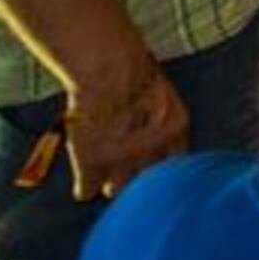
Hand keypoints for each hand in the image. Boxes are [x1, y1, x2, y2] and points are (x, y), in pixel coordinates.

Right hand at [61, 61, 188, 201]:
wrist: (109, 67)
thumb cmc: (130, 68)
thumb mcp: (158, 94)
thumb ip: (158, 120)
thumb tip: (148, 131)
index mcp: (176, 130)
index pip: (173, 165)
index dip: (157, 162)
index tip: (146, 157)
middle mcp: (154, 152)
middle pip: (145, 183)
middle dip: (133, 174)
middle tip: (121, 161)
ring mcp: (123, 163)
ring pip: (116, 190)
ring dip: (108, 180)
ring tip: (101, 162)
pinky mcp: (92, 167)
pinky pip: (86, 191)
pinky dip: (83, 184)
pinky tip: (82, 172)